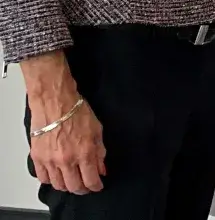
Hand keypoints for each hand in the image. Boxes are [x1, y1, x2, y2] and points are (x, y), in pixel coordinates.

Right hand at [20, 52, 106, 194]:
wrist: (55, 101)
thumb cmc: (76, 111)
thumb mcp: (97, 130)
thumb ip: (100, 152)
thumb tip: (102, 168)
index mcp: (84, 152)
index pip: (91, 180)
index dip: (96, 186)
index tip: (98, 185)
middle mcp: (67, 159)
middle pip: (74, 186)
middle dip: (83, 188)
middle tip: (86, 185)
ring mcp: (50, 160)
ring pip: (58, 185)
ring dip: (67, 185)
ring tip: (72, 180)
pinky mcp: (37, 157)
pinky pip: (42, 177)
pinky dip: (50, 179)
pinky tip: (56, 174)